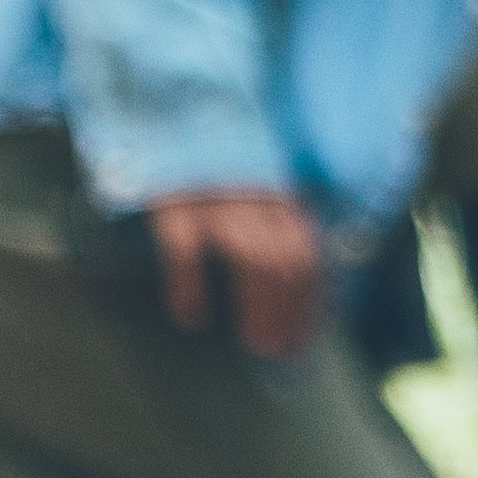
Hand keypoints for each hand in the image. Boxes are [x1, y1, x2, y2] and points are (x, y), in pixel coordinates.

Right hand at [143, 186, 325, 359]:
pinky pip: (185, 249)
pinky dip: (189, 286)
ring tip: (252, 341)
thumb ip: (278, 229)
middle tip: (274, 348)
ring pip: (249, 257)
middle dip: (285, 310)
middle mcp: (255, 197)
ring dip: (257, 304)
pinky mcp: (174, 204)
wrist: (170, 129)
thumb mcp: (259, 192)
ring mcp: (215, 200)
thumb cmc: (219, 172)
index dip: (307, 302)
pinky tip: (190, 315)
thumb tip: (295, 295)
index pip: (307, 256)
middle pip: (284, 260)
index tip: (300, 340)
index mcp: (279, 196)